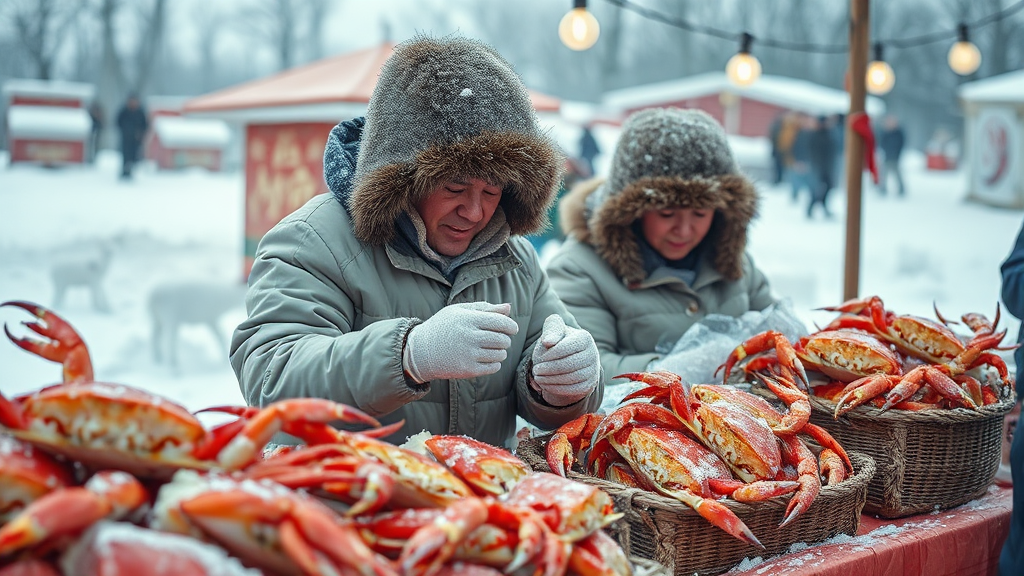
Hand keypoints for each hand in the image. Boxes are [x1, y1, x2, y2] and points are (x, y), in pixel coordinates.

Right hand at [403, 302, 518, 382]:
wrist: (420, 351)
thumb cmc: (443, 327)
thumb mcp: (459, 311)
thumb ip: (485, 308)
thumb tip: (508, 308)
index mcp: (468, 319)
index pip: (502, 322)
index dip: (511, 326)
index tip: (512, 328)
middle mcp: (469, 336)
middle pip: (503, 339)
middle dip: (506, 339)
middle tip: (500, 339)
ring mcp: (468, 354)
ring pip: (500, 354)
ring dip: (501, 352)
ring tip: (492, 349)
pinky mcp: (467, 370)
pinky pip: (494, 367)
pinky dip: (495, 363)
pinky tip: (486, 358)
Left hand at [531, 314, 599, 406]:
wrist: (568, 356)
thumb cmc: (558, 339)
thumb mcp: (554, 328)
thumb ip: (551, 330)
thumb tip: (548, 341)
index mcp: (585, 337)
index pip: (566, 348)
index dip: (550, 355)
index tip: (539, 358)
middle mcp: (593, 353)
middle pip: (570, 364)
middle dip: (550, 368)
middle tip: (536, 370)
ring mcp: (593, 370)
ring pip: (573, 378)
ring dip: (552, 380)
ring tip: (538, 378)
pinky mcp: (590, 384)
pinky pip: (575, 390)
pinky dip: (558, 389)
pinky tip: (546, 385)